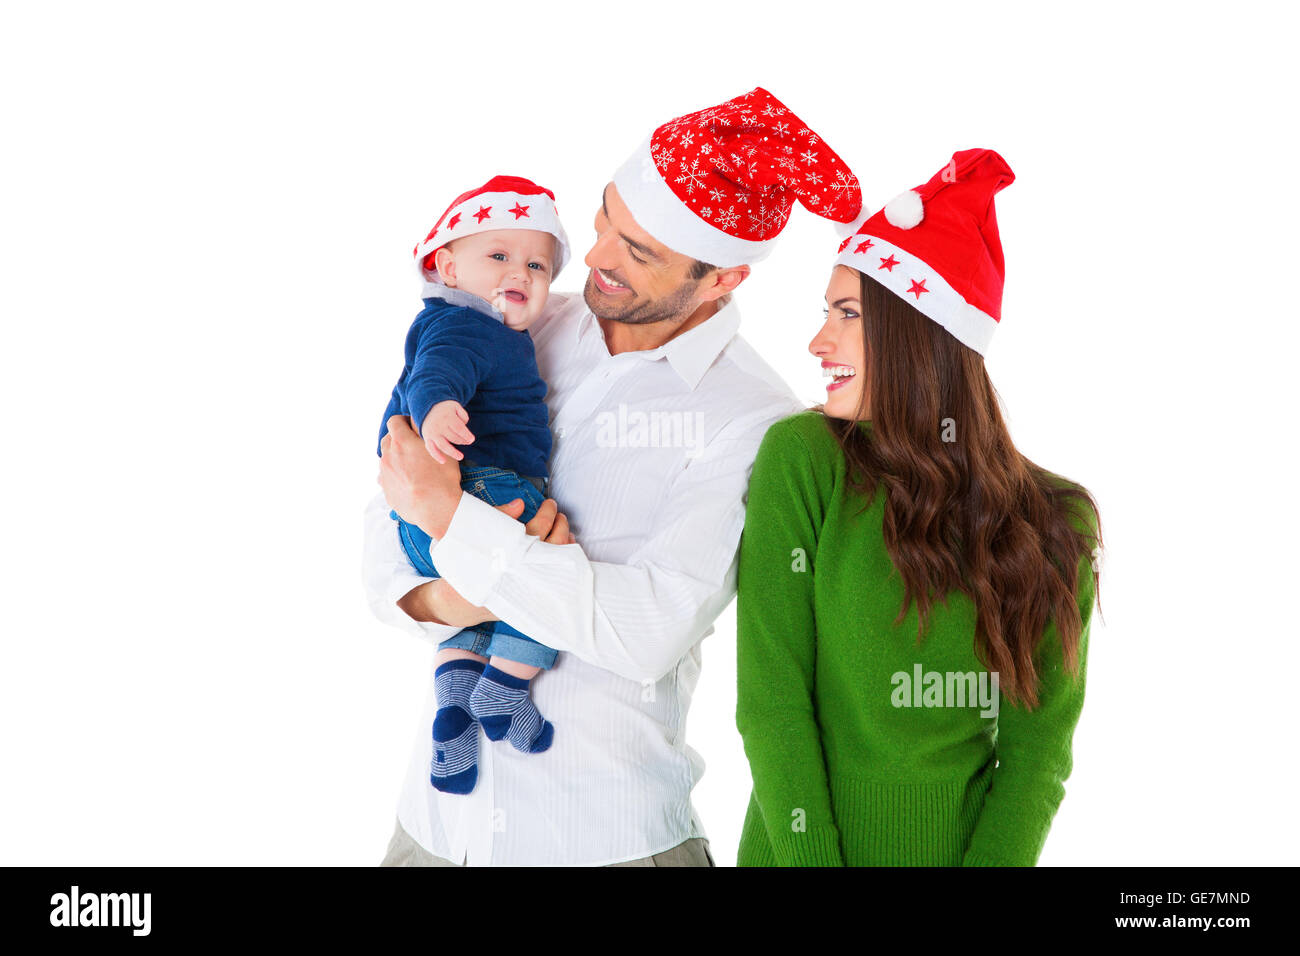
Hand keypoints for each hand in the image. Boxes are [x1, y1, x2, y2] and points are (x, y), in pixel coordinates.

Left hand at [380, 414, 461, 538]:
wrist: (436, 509)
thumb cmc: (442, 478)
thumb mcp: (441, 450)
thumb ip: (426, 434)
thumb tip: (419, 424)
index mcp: (401, 442)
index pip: (394, 421)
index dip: (404, 422)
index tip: (412, 428)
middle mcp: (388, 456)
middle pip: (388, 439)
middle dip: (398, 440)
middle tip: (413, 447)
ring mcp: (385, 474)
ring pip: (386, 459)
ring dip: (396, 458)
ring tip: (412, 467)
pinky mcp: (386, 490)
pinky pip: (386, 477)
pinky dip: (394, 475)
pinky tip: (407, 481)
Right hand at [394, 498, 574, 625]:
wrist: (461, 603)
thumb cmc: (467, 567)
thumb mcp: (475, 538)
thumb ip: (498, 517)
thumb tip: (519, 504)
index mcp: (512, 553)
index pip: (541, 526)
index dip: (548, 512)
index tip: (549, 504)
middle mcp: (526, 570)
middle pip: (557, 542)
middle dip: (561, 524)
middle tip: (558, 514)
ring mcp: (533, 585)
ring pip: (561, 560)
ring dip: (566, 540)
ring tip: (562, 529)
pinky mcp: (535, 596)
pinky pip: (559, 576)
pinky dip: (564, 560)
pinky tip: (562, 550)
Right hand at [420, 400, 473, 463]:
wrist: (427, 407)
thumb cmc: (446, 408)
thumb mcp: (456, 407)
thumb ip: (463, 416)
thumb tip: (465, 427)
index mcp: (447, 417)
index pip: (459, 429)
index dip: (466, 435)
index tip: (472, 439)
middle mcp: (439, 426)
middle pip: (453, 438)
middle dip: (462, 441)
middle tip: (467, 442)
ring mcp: (432, 433)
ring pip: (443, 446)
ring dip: (453, 453)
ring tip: (461, 457)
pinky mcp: (427, 438)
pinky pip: (430, 449)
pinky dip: (436, 456)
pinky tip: (443, 461)